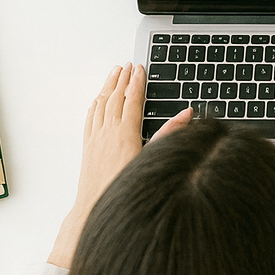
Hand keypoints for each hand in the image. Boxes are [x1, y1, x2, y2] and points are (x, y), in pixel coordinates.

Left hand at [48, 63, 188, 266]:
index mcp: (124, 133)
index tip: (140, 69)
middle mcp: (107, 132)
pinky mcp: (88, 146)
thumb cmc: (124, 188)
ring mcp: (95, 139)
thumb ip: (169, 134)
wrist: (95, 208)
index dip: (137, 83)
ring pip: (101, 105)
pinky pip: (90, 117)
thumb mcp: (152, 159)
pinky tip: (97, 100)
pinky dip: (95, 104)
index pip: (132, 100)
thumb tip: (186, 115)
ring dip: (107, 87)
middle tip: (127, 66)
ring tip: (113, 73)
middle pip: (115, 98)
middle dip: (122, 79)